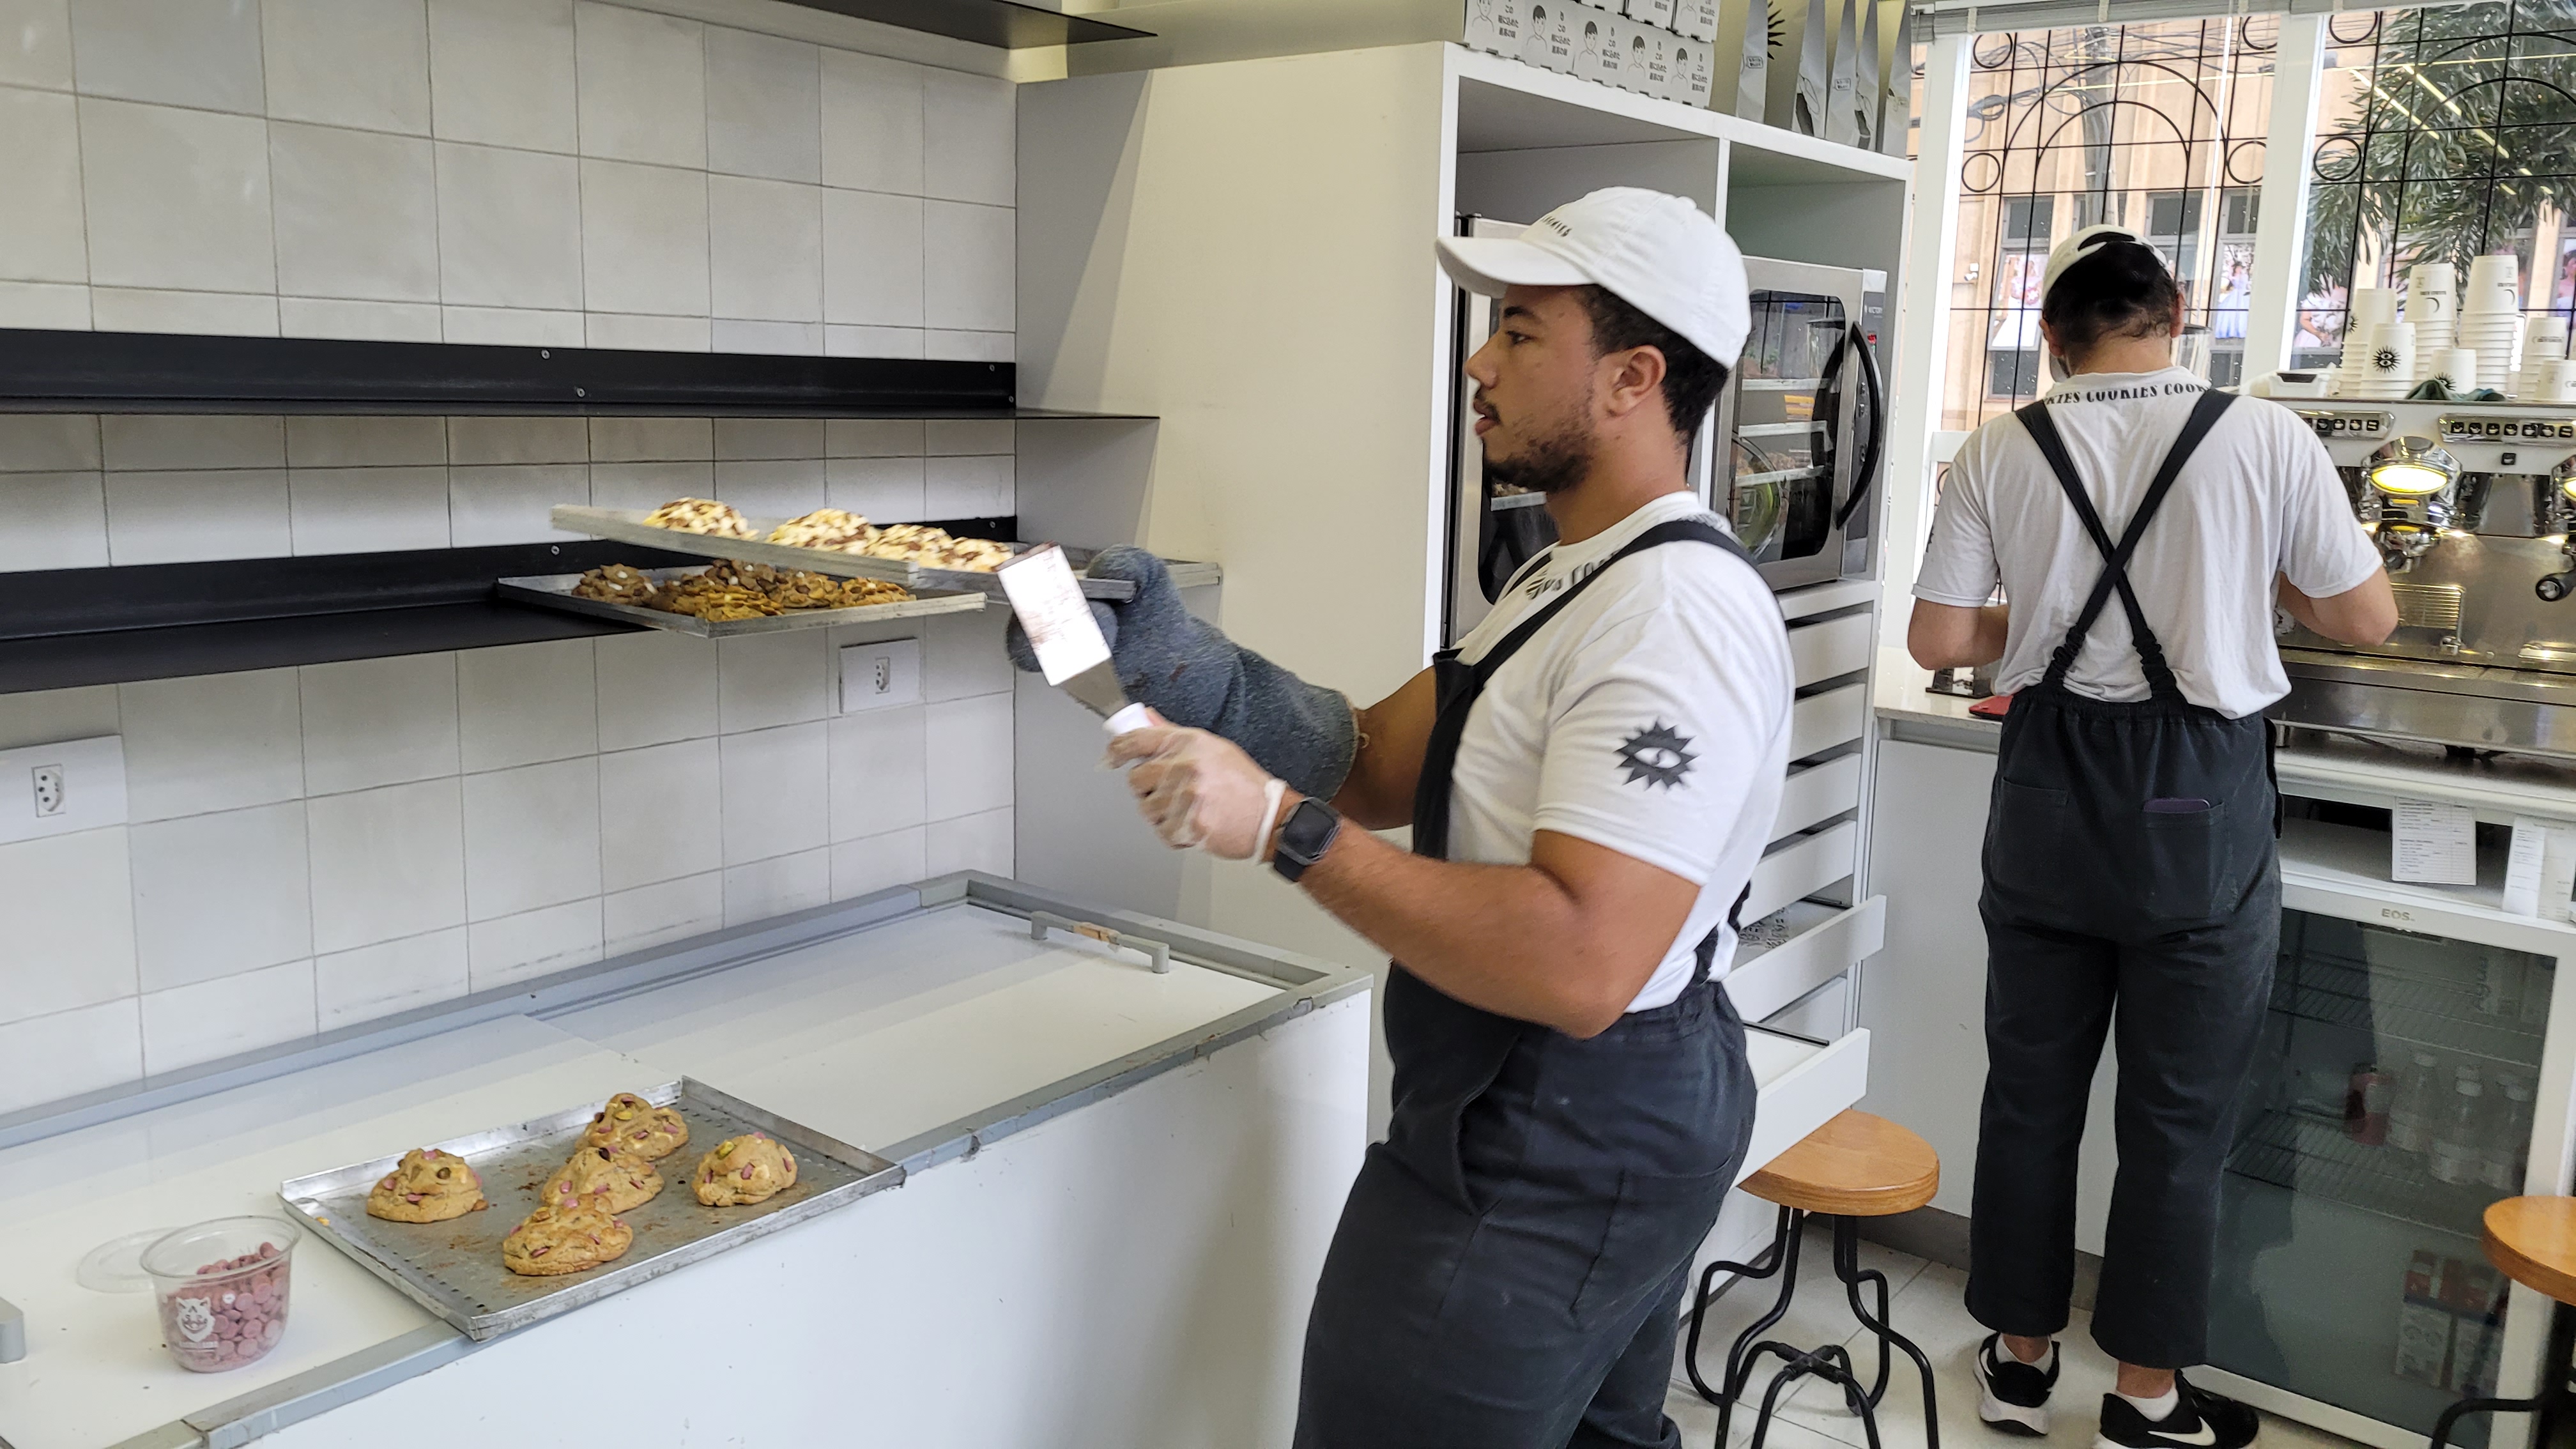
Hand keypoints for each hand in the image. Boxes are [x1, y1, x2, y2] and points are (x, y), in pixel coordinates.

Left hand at [1105, 713, 1283, 859]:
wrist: (1268, 816)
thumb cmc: (1242, 782)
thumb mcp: (1211, 747)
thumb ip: (1173, 734)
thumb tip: (1145, 717)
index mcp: (1188, 743)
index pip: (1136, 740)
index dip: (1116, 750)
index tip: (1111, 758)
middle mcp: (1185, 767)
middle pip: (1136, 779)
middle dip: (1146, 789)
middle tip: (1168, 792)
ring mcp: (1186, 797)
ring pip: (1147, 809)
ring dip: (1160, 813)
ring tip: (1186, 809)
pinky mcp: (1189, 825)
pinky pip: (1162, 832)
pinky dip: (1173, 832)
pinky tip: (1193, 823)